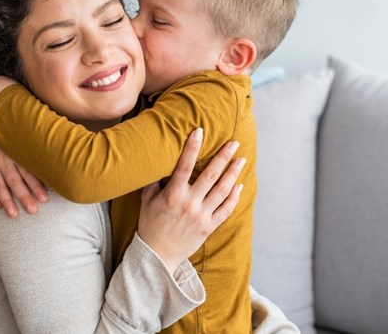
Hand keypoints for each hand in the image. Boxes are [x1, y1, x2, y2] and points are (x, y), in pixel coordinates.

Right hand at [0, 140, 48, 217]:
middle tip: (32, 210)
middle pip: (15, 181)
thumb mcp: (29, 144)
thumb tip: (57, 171)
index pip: (28, 173)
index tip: (44, 199)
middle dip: (23, 197)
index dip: (36, 186)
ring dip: (6, 200)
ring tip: (13, 214)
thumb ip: (38, 157)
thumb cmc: (19, 141)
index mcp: (18, 153)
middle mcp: (4, 160)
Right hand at [137, 128, 244, 271]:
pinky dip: (234, 197)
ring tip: (241, 160)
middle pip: (211, 175)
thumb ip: (154, 181)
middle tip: (234, 142)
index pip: (184, 165)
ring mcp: (201, 216)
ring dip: (233, 173)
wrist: (157, 255)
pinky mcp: (209, 227)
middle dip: (223, 156)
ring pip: (222, 190)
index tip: (200, 130)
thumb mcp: (146, 201)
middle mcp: (189, 204)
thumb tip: (159, 161)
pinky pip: (226, 210)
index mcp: (173, 195)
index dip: (192, 147)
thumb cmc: (150, 225)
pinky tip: (239, 185)